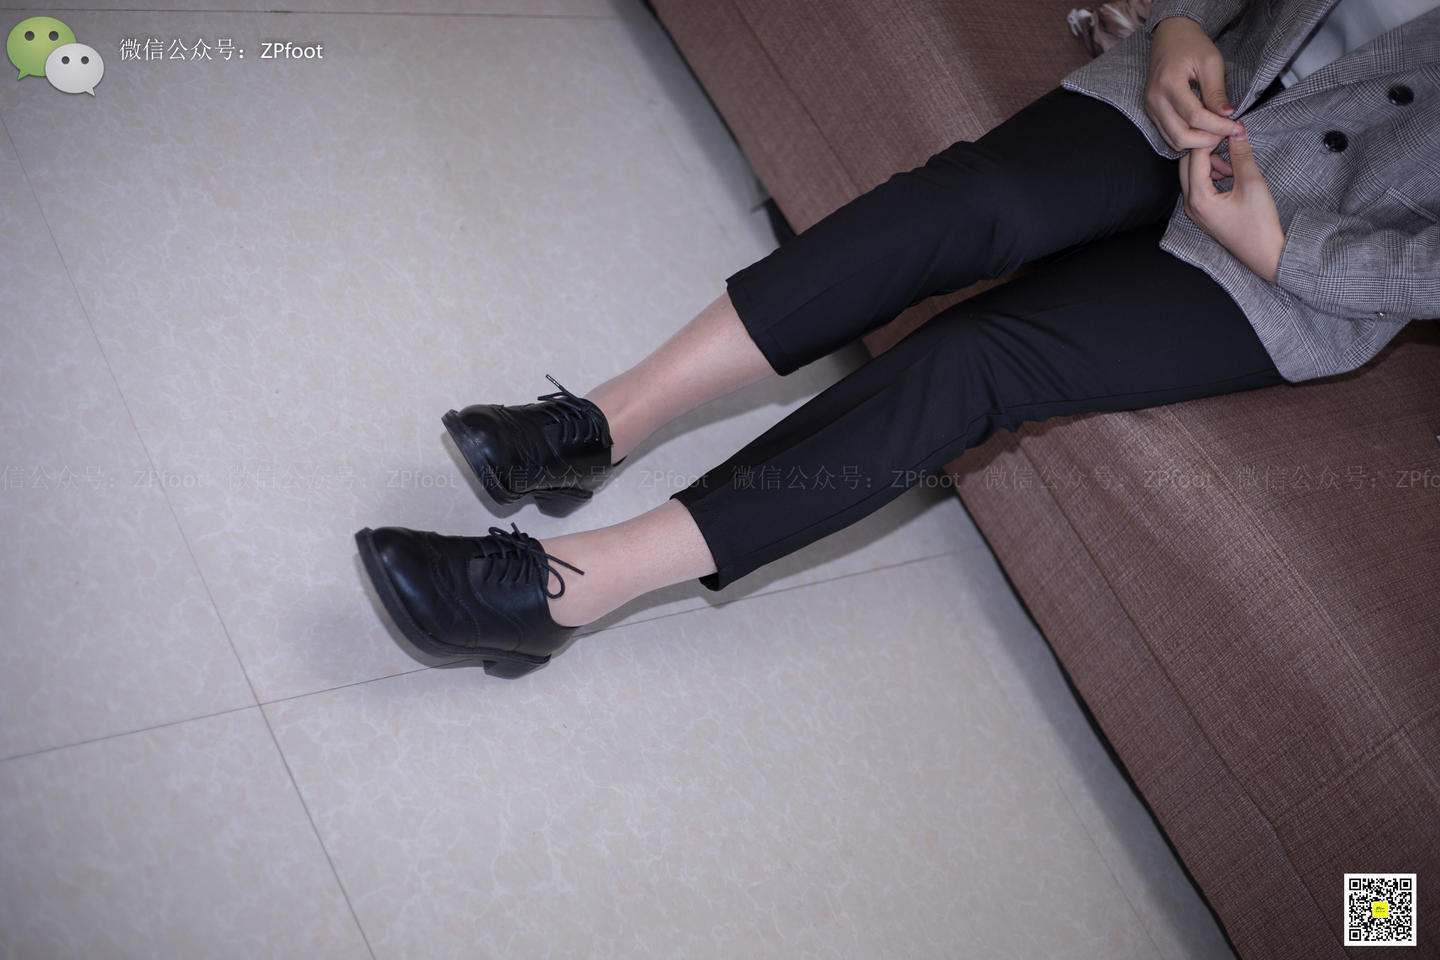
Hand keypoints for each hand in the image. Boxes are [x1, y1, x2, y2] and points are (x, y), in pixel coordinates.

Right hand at [1145, 16, 1242, 151]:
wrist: (1170, 37)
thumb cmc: (1192, 45)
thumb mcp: (1211, 62)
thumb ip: (1216, 91)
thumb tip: (1227, 115)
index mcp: (1169, 83)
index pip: (1195, 116)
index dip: (1218, 126)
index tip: (1236, 127)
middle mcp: (1155, 99)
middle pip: (1181, 135)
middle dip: (1207, 140)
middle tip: (1226, 133)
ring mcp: (1151, 108)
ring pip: (1174, 140)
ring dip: (1197, 143)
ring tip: (1216, 132)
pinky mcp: (1152, 112)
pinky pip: (1169, 135)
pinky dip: (1187, 139)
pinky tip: (1203, 130)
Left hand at [1179, 121, 1285, 282]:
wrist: (1265, 254)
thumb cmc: (1259, 225)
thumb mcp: (1252, 184)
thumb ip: (1241, 154)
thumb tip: (1237, 130)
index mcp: (1198, 198)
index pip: (1195, 156)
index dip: (1211, 138)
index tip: (1227, 126)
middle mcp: (1190, 205)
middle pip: (1188, 164)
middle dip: (1208, 149)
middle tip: (1229, 140)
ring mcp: (1195, 210)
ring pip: (1193, 174)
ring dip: (1212, 163)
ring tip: (1235, 165)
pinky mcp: (1204, 212)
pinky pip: (1200, 186)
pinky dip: (1213, 175)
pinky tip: (1232, 175)